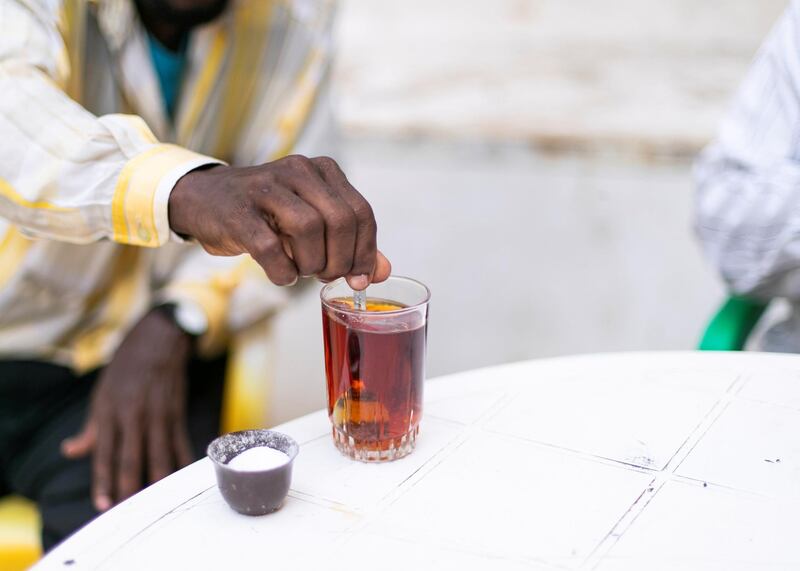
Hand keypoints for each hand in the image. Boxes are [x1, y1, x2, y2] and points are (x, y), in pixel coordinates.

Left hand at [61, 308, 192, 510]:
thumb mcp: (100, 394)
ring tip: (155, 503)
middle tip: (129, 511)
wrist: (157, 340)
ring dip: (157, 481)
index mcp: (110, 412)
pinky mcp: (176, 412)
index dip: (103, 481)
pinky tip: (180, 479)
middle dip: (129, 488)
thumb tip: (71, 451)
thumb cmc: (125, 368)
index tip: (102, 504)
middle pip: (131, 459)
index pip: (104, 454)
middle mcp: (133, 415)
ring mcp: (158, 414)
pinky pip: (180, 444)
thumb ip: (90, 428)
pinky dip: (181, 463)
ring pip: (158, 455)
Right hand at [168, 155, 390, 289]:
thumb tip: (381, 273)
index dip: (365, 252)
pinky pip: (270, 247)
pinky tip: (282, 274)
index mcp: (322, 170)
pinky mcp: (238, 211)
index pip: (361, 212)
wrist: (204, 200)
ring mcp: (266, 187)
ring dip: (311, 264)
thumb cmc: (266, 214)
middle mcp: (298, 170)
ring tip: (302, 271)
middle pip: (340, 220)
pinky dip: (282, 271)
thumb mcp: (312, 221)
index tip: (357, 277)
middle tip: (326, 275)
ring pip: (308, 229)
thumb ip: (349, 245)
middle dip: (340, 260)